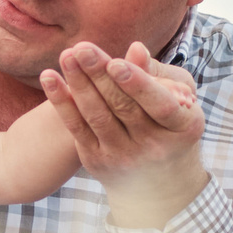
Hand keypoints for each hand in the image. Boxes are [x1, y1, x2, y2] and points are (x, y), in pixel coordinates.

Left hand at [40, 40, 205, 227]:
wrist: (157, 185)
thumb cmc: (170, 128)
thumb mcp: (178, 103)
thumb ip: (153, 75)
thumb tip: (135, 47)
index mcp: (183, 127)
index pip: (160, 104)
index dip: (137, 84)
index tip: (115, 63)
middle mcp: (154, 146)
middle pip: (123, 106)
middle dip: (100, 75)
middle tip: (81, 48)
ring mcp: (124, 156)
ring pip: (97, 116)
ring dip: (79, 83)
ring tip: (66, 55)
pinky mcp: (97, 161)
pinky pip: (77, 128)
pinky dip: (62, 102)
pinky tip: (49, 77)